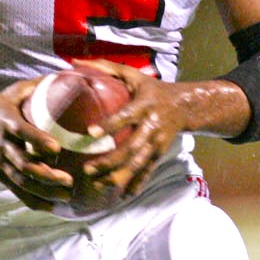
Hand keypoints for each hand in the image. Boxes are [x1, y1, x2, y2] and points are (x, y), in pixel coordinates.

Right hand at [0, 80, 74, 211]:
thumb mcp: (13, 92)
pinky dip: (34, 201)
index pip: (22, 132)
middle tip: (69, 180)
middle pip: (23, 164)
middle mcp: (2, 145)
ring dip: (44, 192)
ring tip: (66, 195)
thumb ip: (37, 86)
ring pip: (22, 182)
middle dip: (47, 175)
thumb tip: (69, 75)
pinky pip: (16, 192)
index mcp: (6, 122)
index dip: (37, 141)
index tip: (56, 148)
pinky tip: (52, 207)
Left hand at [73, 59, 184, 203]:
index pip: (125, 116)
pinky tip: (122, 196)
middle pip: (131, 147)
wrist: (185, 105)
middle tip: (87, 169)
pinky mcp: (159, 153)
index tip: (91, 132)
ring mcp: (157, 142)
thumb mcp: (133, 75)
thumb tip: (74, 63)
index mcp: (144, 105)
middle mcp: (152, 125)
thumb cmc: (152, 89)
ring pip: (138, 163)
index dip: (110, 124)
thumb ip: (105, 68)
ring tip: (99, 184)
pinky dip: (136, 184)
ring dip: (119, 176)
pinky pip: (147, 171)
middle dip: (110, 160)